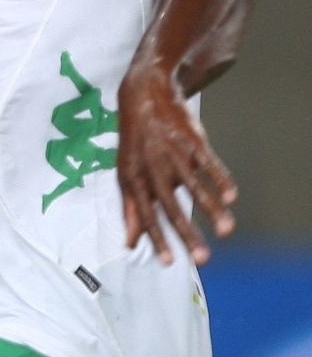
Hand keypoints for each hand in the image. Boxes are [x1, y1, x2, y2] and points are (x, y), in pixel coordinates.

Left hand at [117, 70, 236, 265]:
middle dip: (187, 233)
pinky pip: (208, 162)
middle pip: (171, 205)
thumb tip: (130, 241)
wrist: (144, 94)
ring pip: (194, 185)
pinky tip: (231, 197)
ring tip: (225, 231)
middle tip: (202, 258)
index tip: (169, 261)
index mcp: (133, 177)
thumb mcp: (125, 171)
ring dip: (211, 210)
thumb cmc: (134, 140)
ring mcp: (173, 152)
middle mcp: (152, 167)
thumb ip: (130, 208)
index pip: (145, 213)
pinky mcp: (191, 140)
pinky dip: (220, 179)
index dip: (156, 237)